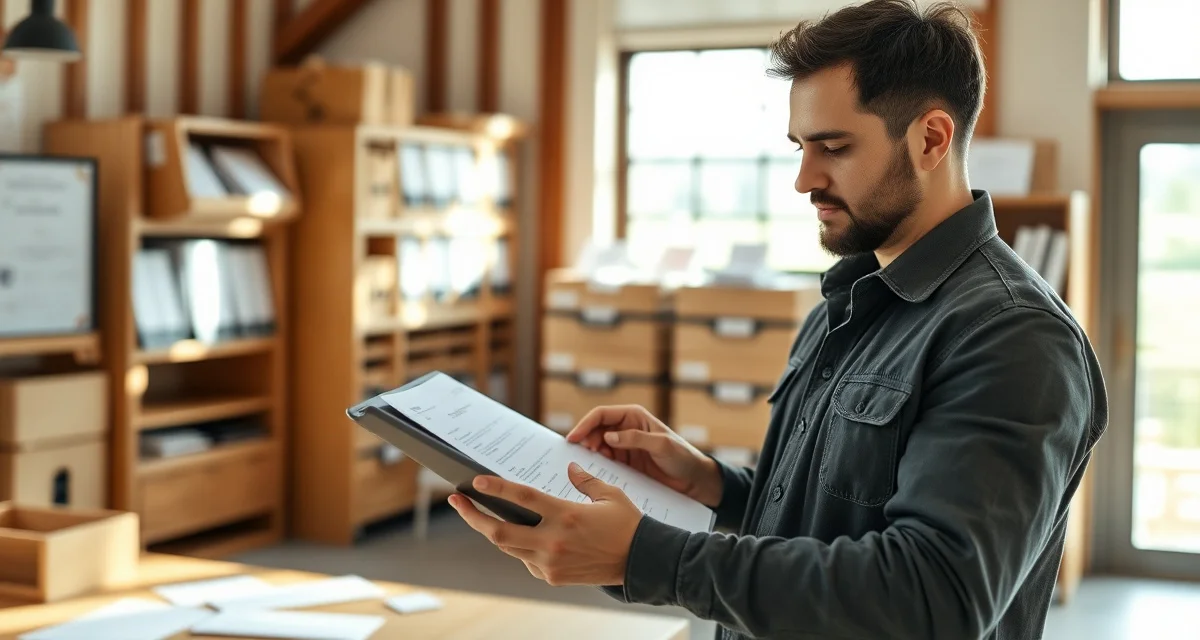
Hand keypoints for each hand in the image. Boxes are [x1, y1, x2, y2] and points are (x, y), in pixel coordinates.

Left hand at [449, 463, 641, 585]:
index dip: (496, 490)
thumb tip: (570, 468)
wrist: (643, 562)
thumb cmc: (628, 525)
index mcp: (565, 515)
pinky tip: (524, 537)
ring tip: (480, 517)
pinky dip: (521, 548)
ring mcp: (551, 562)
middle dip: (473, 517)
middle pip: (499, 531)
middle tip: (457, 502)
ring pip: (509, 547)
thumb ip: (585, 480)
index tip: (475, 483)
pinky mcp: (554, 577)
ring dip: (492, 532)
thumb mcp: (610, 495)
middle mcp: (553, 541)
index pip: (522, 499)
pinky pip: (527, 561)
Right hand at [566, 405, 723, 507]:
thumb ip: (635, 439)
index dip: (585, 424)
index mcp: (634, 416)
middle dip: (585, 439)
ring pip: (597, 445)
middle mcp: (626, 427)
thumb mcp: (662, 446)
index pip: (602, 414)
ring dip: (590, 452)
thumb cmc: (683, 457)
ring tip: (585, 463)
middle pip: (596, 429)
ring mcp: (624, 445)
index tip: (573, 438)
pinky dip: (597, 463)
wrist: (694, 480)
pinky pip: (605, 460)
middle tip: (579, 454)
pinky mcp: (625, 462)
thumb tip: (608, 436)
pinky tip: (594, 470)